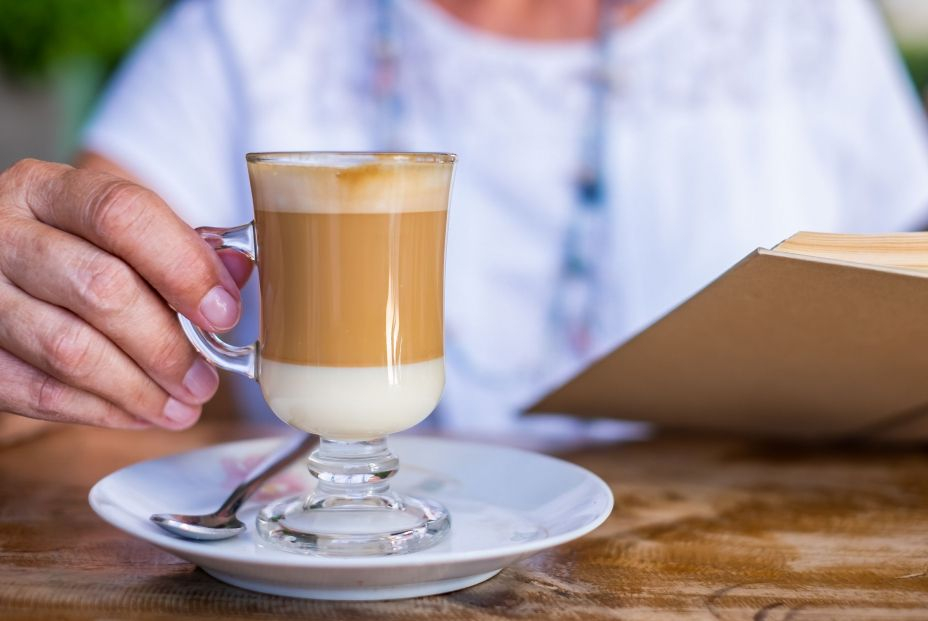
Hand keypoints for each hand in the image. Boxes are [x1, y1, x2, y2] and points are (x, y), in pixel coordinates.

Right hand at [0, 159, 242, 429]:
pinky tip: (138, 415)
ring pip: (67, 348)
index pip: (121, 214)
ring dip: (138, 388)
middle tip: (206, 381)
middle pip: (99, 288)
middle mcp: (1, 232)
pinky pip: (36, 391)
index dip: (183, 266)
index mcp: (47, 190)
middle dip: (166, 345)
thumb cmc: (71, 248)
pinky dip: (97, 410)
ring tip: (183, 407)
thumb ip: (179, 247)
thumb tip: (238, 273)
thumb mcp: (115, 230)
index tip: (224, 313)